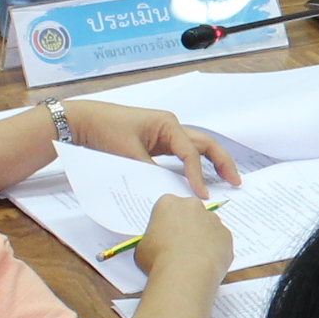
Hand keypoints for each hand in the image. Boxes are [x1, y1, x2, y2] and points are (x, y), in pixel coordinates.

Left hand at [59, 100, 241, 194]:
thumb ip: (151, 173)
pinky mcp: (155, 143)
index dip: (198, 176)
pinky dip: (192, 166)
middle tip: (236, 182)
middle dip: (222, 162)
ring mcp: (163, 134)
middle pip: (204, 144)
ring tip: (225, 181)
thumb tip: (169, 192)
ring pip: (195, 149)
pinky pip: (180, 155)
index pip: (191, 153)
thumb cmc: (105, 131)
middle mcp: (170, 126)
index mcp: (168, 124)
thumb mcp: (129, 154)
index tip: (203, 195)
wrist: (82, 121)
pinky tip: (196, 180)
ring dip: (211, 163)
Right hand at [133, 191, 230, 278]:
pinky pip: (219, 241)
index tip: (163, 237)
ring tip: (193, 258)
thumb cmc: (159, 259)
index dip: (165, 224)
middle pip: (189, 213)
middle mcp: (193, 206)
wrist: (185, 273)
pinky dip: (214, 250)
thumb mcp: (142, 248)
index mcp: (168, 203)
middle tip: (179, 246)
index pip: (166, 209)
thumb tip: (155, 246)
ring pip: (207, 226)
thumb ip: (151, 240)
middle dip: (186, 226)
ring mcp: (213, 220)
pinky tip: (205, 264)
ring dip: (201, 237)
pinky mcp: (227, 235)